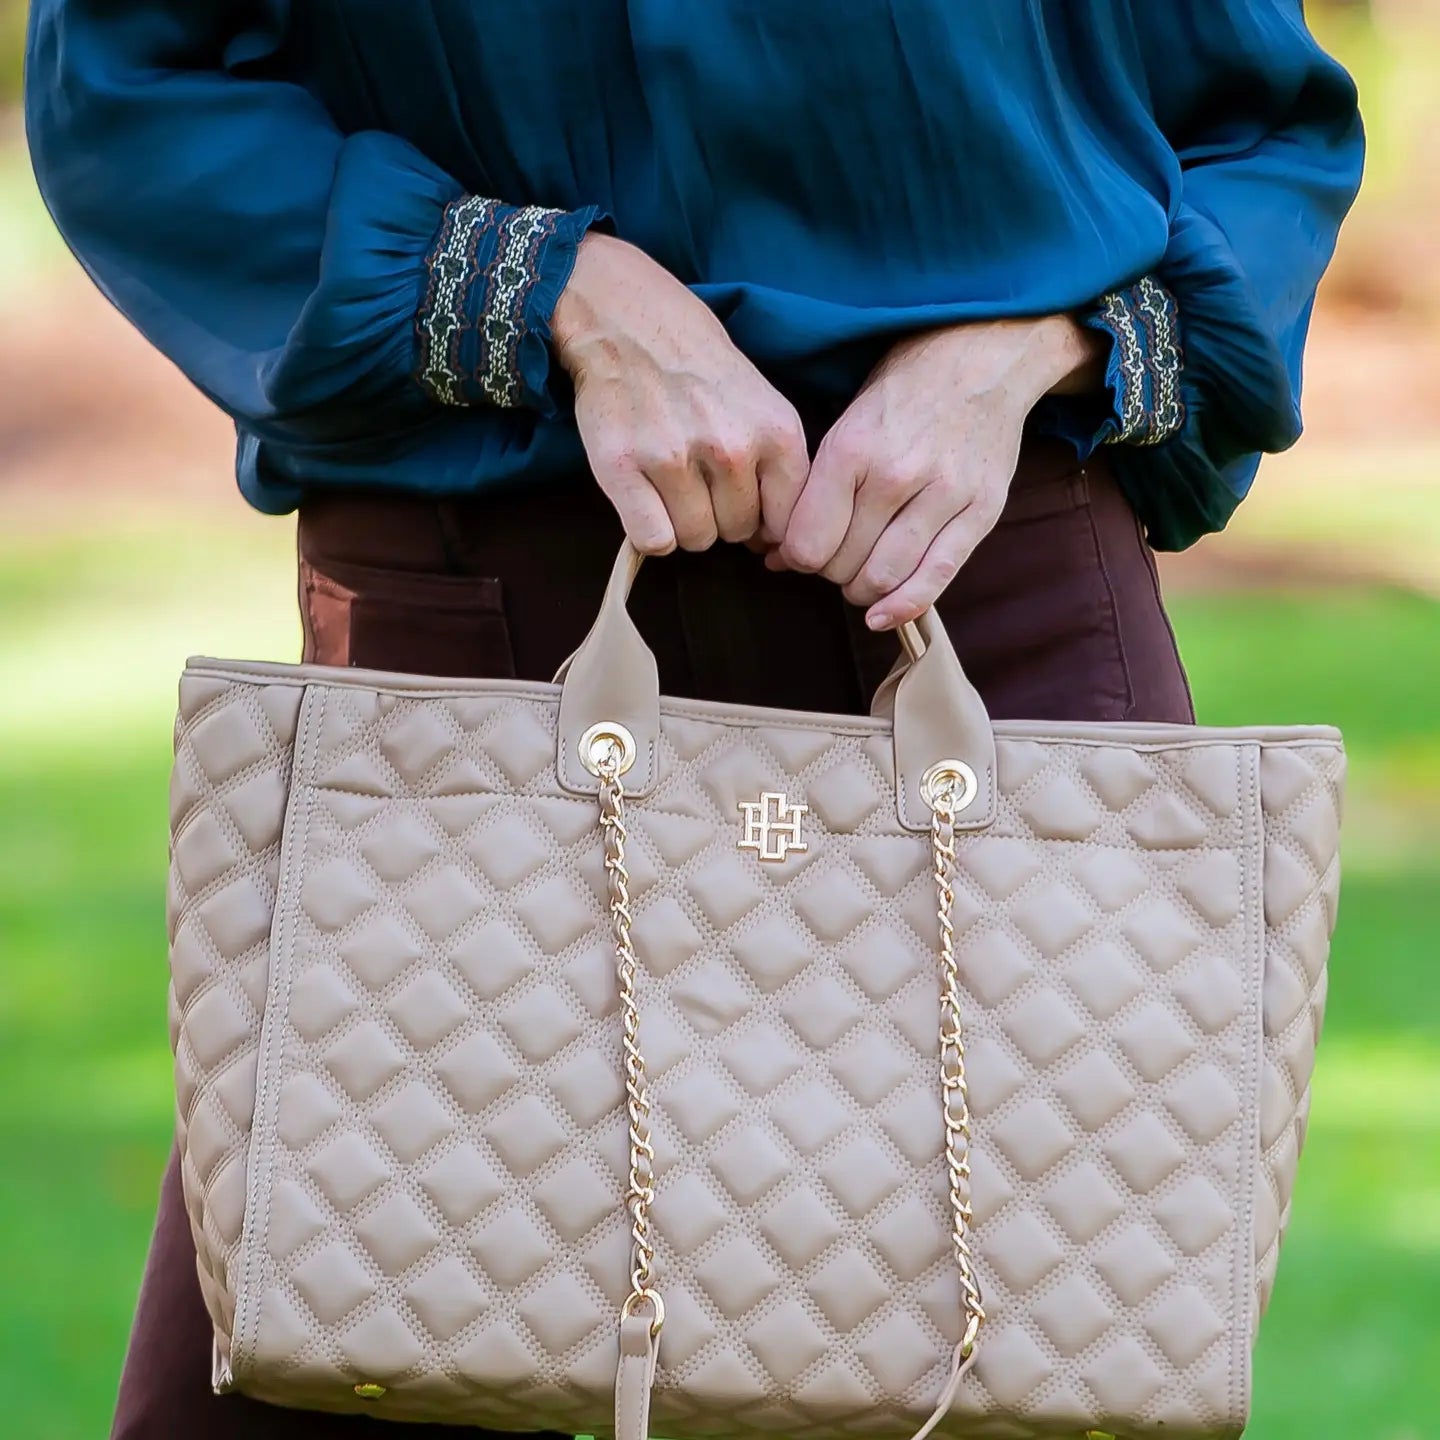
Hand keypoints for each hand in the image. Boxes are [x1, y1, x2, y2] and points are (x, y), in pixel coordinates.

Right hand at [552, 233, 807, 553]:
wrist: (626, 319)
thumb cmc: (697, 365)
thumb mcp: (760, 402)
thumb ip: (775, 466)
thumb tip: (774, 543)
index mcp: (776, 431)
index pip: (787, 522)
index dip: (764, 524)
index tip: (745, 508)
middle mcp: (730, 447)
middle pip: (736, 533)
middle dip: (719, 517)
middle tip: (697, 480)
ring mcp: (674, 458)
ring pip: (694, 540)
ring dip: (682, 523)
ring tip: (669, 482)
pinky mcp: (622, 468)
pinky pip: (652, 539)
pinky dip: (647, 530)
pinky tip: (644, 498)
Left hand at [766, 315, 1104, 628]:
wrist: (980, 358)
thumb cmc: (903, 392)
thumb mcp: (845, 426)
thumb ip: (812, 491)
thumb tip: (776, 557)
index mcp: (851, 449)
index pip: (807, 543)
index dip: (797, 558)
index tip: (801, 552)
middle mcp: (896, 474)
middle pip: (842, 565)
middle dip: (829, 572)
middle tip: (835, 558)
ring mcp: (943, 494)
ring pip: (884, 577)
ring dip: (862, 590)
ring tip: (860, 578)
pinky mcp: (980, 511)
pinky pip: (937, 577)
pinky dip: (904, 607)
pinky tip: (883, 616)